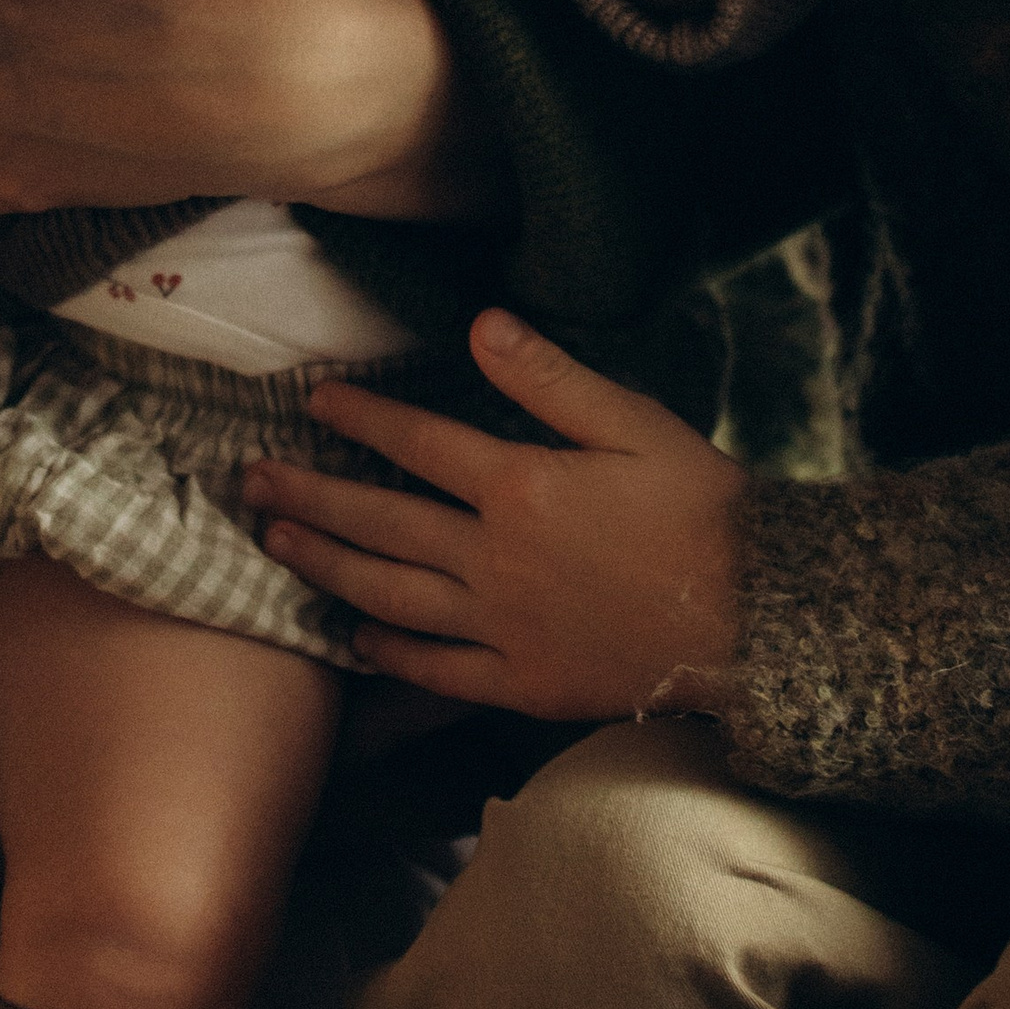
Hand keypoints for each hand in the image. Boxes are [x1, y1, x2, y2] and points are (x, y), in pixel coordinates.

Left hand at [242, 309, 744, 717]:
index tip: (313, 402)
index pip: (417, 444)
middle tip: (252, 479)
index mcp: (521, 488)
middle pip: (380, 524)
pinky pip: (437, 671)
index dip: (359, 420)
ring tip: (277, 543)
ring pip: (389, 596)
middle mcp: (495, 561)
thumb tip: (481, 324)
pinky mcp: (522, 684)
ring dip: (324, 567)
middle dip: (309, 496)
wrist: (757, 616)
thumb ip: (549, 378)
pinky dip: (389, 653)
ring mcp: (503, 629)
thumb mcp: (634, 423)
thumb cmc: (703, 508)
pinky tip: (355, 637)